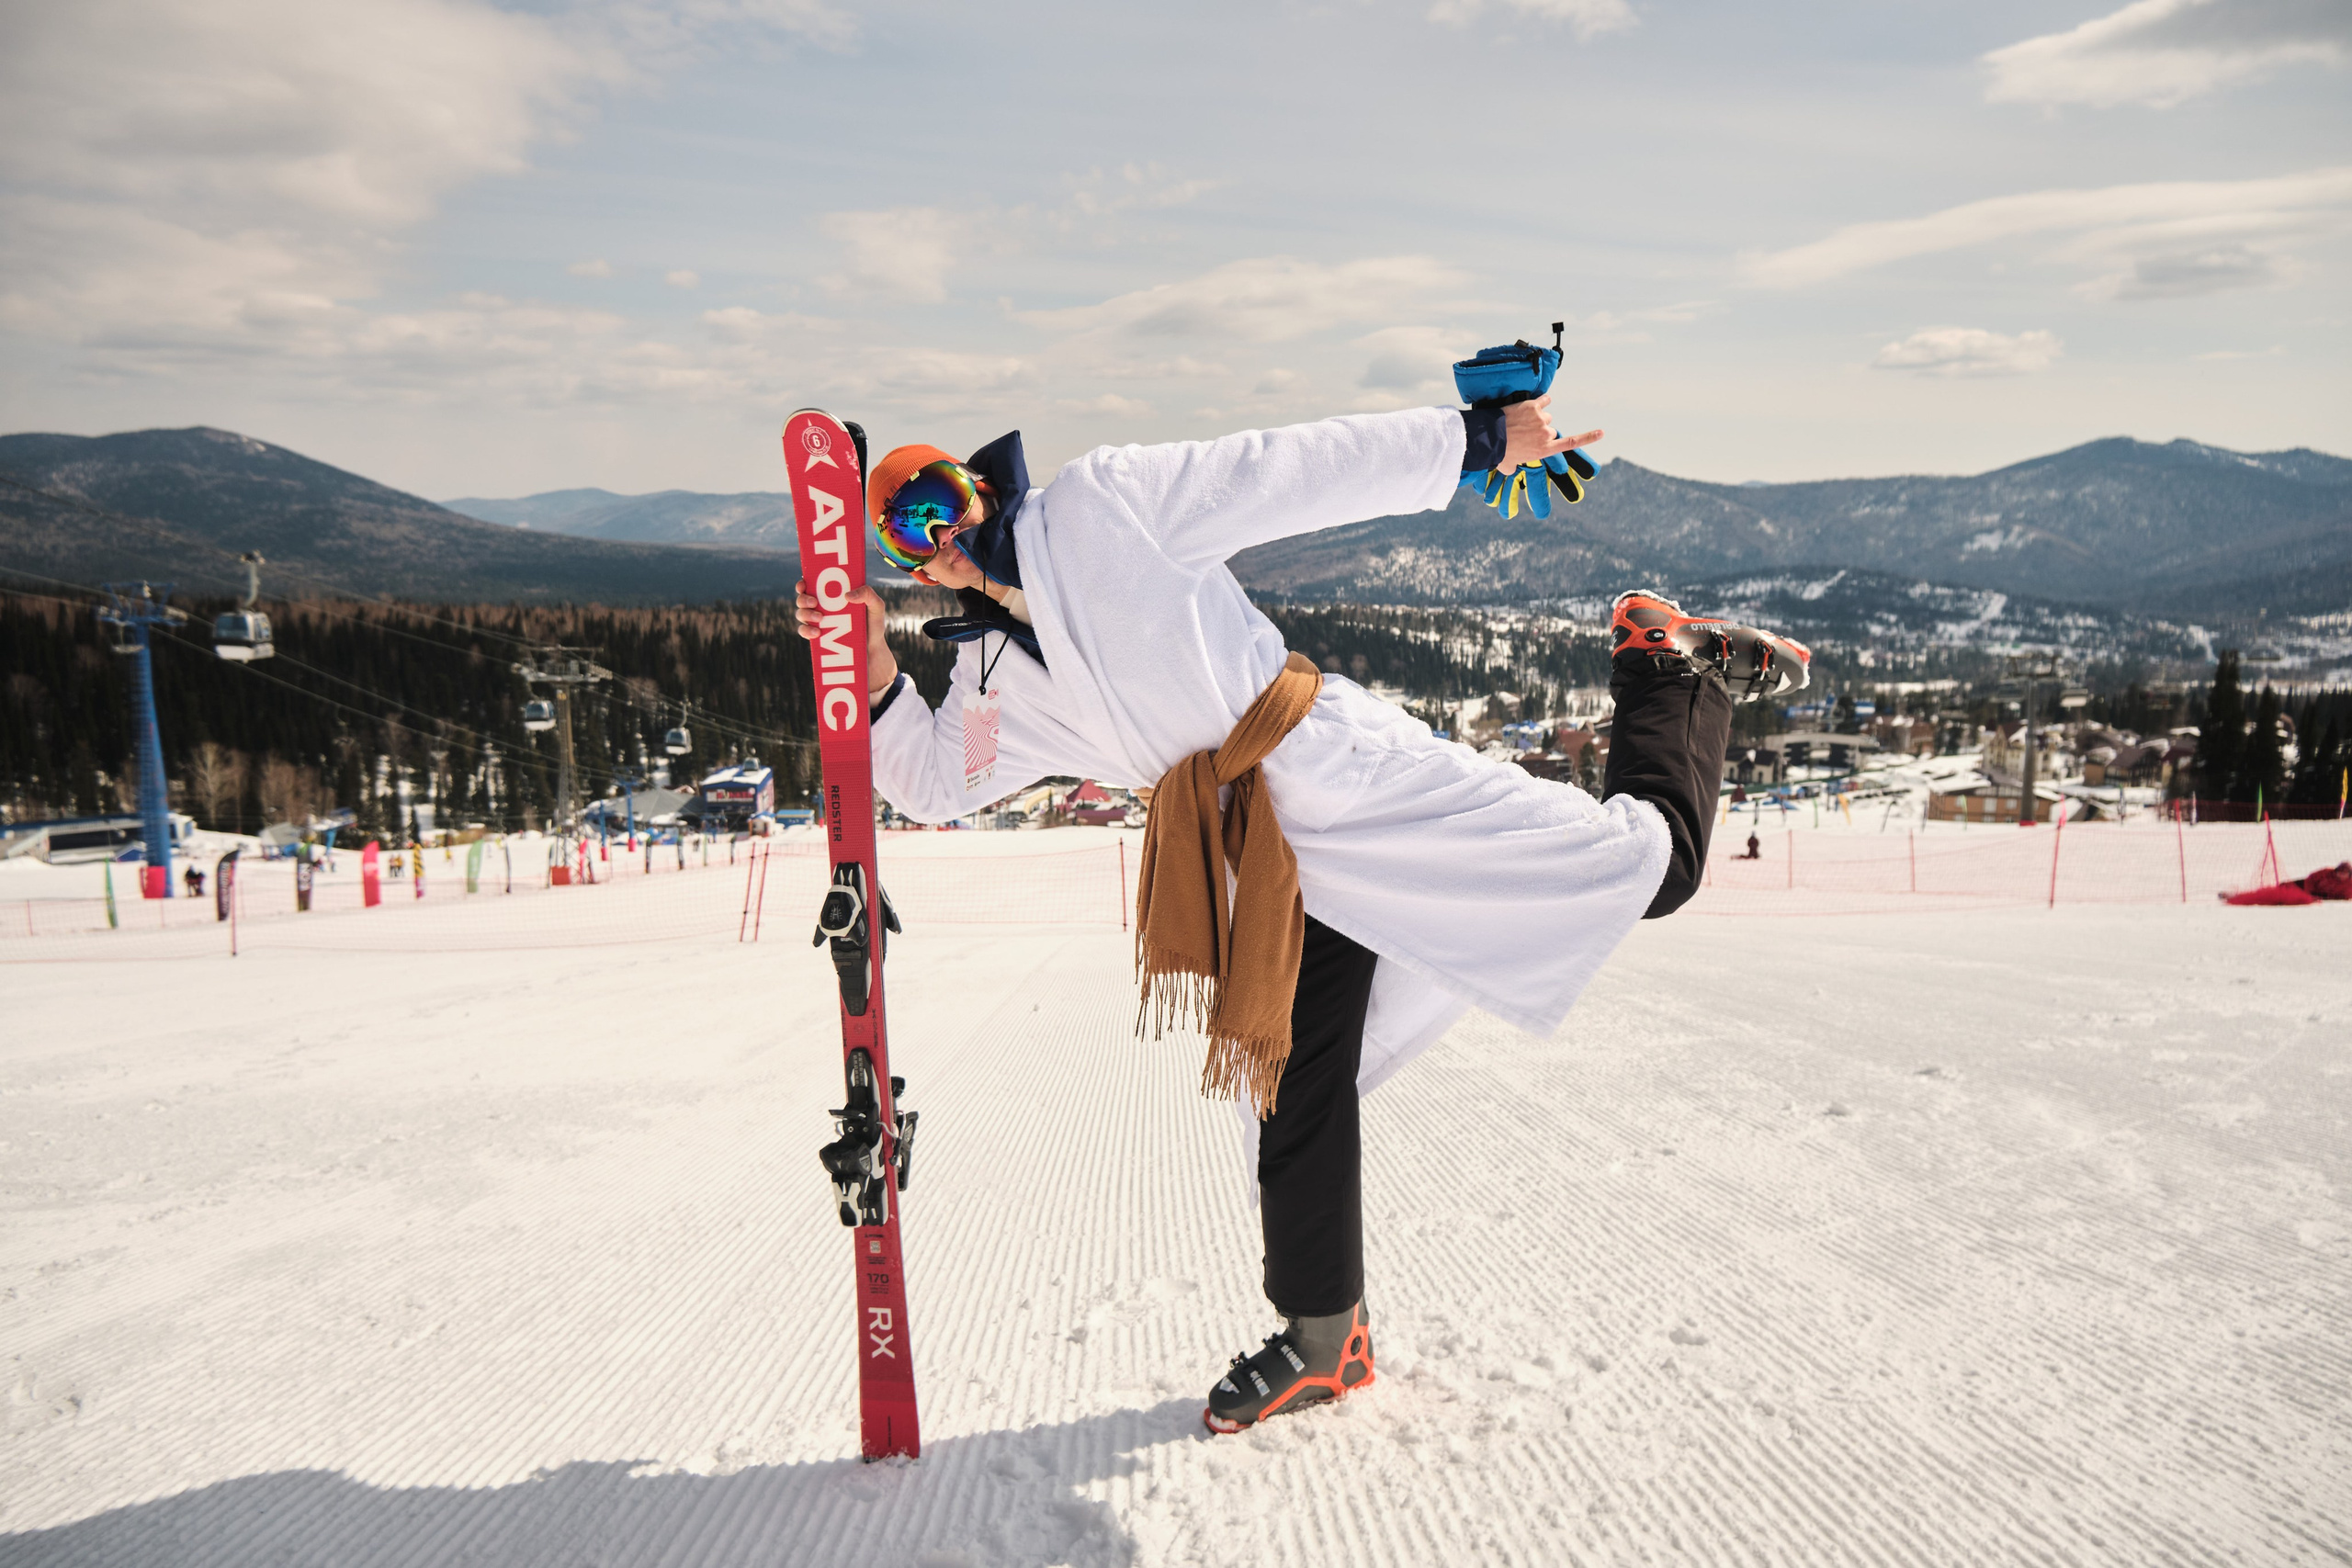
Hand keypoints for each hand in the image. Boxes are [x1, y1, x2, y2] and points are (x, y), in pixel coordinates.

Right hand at [794, 580, 897, 696]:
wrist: (872, 650)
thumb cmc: (873, 624)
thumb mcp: (876, 606)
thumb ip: (868, 594)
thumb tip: (847, 595)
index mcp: (832, 595)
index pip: (812, 584)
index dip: (804, 582)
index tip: (805, 584)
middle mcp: (821, 607)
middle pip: (802, 598)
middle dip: (804, 599)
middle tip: (815, 602)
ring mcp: (817, 622)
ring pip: (801, 614)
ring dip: (806, 614)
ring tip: (820, 618)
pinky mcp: (816, 637)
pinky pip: (804, 632)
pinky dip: (806, 631)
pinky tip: (816, 633)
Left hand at [1500, 395, 1599, 472]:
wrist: (1489, 438)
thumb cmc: (1498, 454)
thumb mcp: (1509, 466)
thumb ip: (1515, 466)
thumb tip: (1511, 467)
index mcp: (1544, 450)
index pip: (1571, 443)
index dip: (1588, 438)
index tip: (1601, 432)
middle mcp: (1546, 434)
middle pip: (1550, 429)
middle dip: (1539, 430)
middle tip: (1521, 433)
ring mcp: (1541, 419)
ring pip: (1546, 415)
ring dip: (1536, 416)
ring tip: (1519, 422)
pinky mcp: (1533, 406)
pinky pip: (1544, 400)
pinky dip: (1542, 400)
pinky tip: (1538, 401)